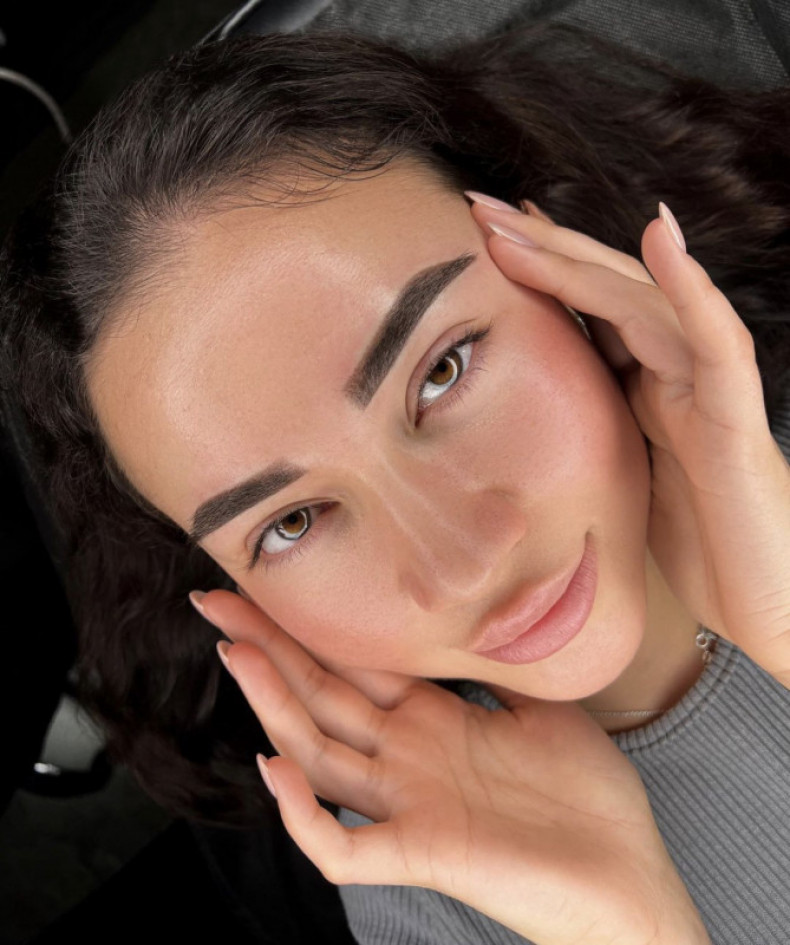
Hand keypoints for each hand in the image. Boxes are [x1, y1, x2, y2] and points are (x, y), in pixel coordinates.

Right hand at [197, 590, 710, 944]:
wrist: (630, 875)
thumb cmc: (590, 796)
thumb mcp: (541, 705)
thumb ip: (492, 668)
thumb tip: (471, 612)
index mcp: (432, 719)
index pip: (352, 663)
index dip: (308, 627)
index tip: (270, 586)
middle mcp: (406, 757)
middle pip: (319, 695)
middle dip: (267, 647)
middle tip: (214, 598)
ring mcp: (408, 805)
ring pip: (317, 754)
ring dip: (272, 706)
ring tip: (232, 653)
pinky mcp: (421, 854)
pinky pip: (344, 847)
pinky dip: (304, 816)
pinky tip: (273, 770)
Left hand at [467, 195, 789, 686]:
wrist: (766, 604)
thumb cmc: (698, 547)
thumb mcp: (619, 478)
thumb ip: (592, 430)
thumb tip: (524, 415)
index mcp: (640, 387)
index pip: (584, 312)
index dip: (536, 270)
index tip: (481, 235)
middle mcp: (673, 374)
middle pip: (604, 291)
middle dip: (542, 246)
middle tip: (478, 206)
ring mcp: (706, 389)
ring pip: (644, 304)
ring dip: (583, 258)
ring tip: (524, 220)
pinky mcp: (736, 419)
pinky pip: (716, 344)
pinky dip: (689, 290)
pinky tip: (659, 237)